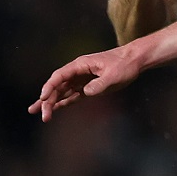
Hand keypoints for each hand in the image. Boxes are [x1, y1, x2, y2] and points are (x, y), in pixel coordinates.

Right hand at [29, 44, 144, 120]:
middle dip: (48, 100)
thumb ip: (99, 84)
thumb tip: (85, 92)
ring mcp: (82, 80)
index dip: (49, 87)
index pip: (59, 76)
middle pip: (58, 86)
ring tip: (42, 115)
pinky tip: (55, 109)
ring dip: (52, 103)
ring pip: (63, 92)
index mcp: (80, 65)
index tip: (43, 98)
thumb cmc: (124, 64)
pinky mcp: (89, 88)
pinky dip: (64, 103)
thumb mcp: (113, 75)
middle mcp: (78, 72)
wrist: (134, 61)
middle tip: (42, 114)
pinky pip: (73, 96)